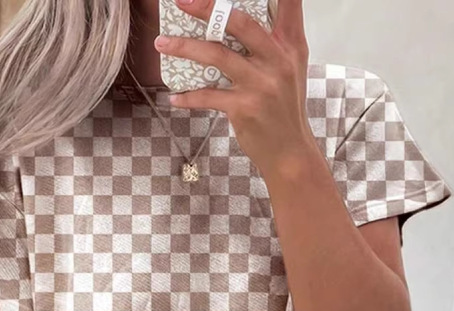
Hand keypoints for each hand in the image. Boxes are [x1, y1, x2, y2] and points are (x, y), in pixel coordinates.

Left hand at [154, 0, 316, 177]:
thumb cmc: (285, 110)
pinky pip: (208, 96)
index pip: (288, 4)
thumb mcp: (291, 70)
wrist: (289, 152)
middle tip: (182, 2)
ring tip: (162, 43)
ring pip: (216, 55)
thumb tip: (240, 21)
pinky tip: (174, 97)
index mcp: (290, 46)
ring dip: (184, 47)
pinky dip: (188, 96)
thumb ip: (274, 43)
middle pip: (240, 22)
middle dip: (207, 8)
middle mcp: (277, 61)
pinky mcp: (244, 108)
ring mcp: (260, 84)